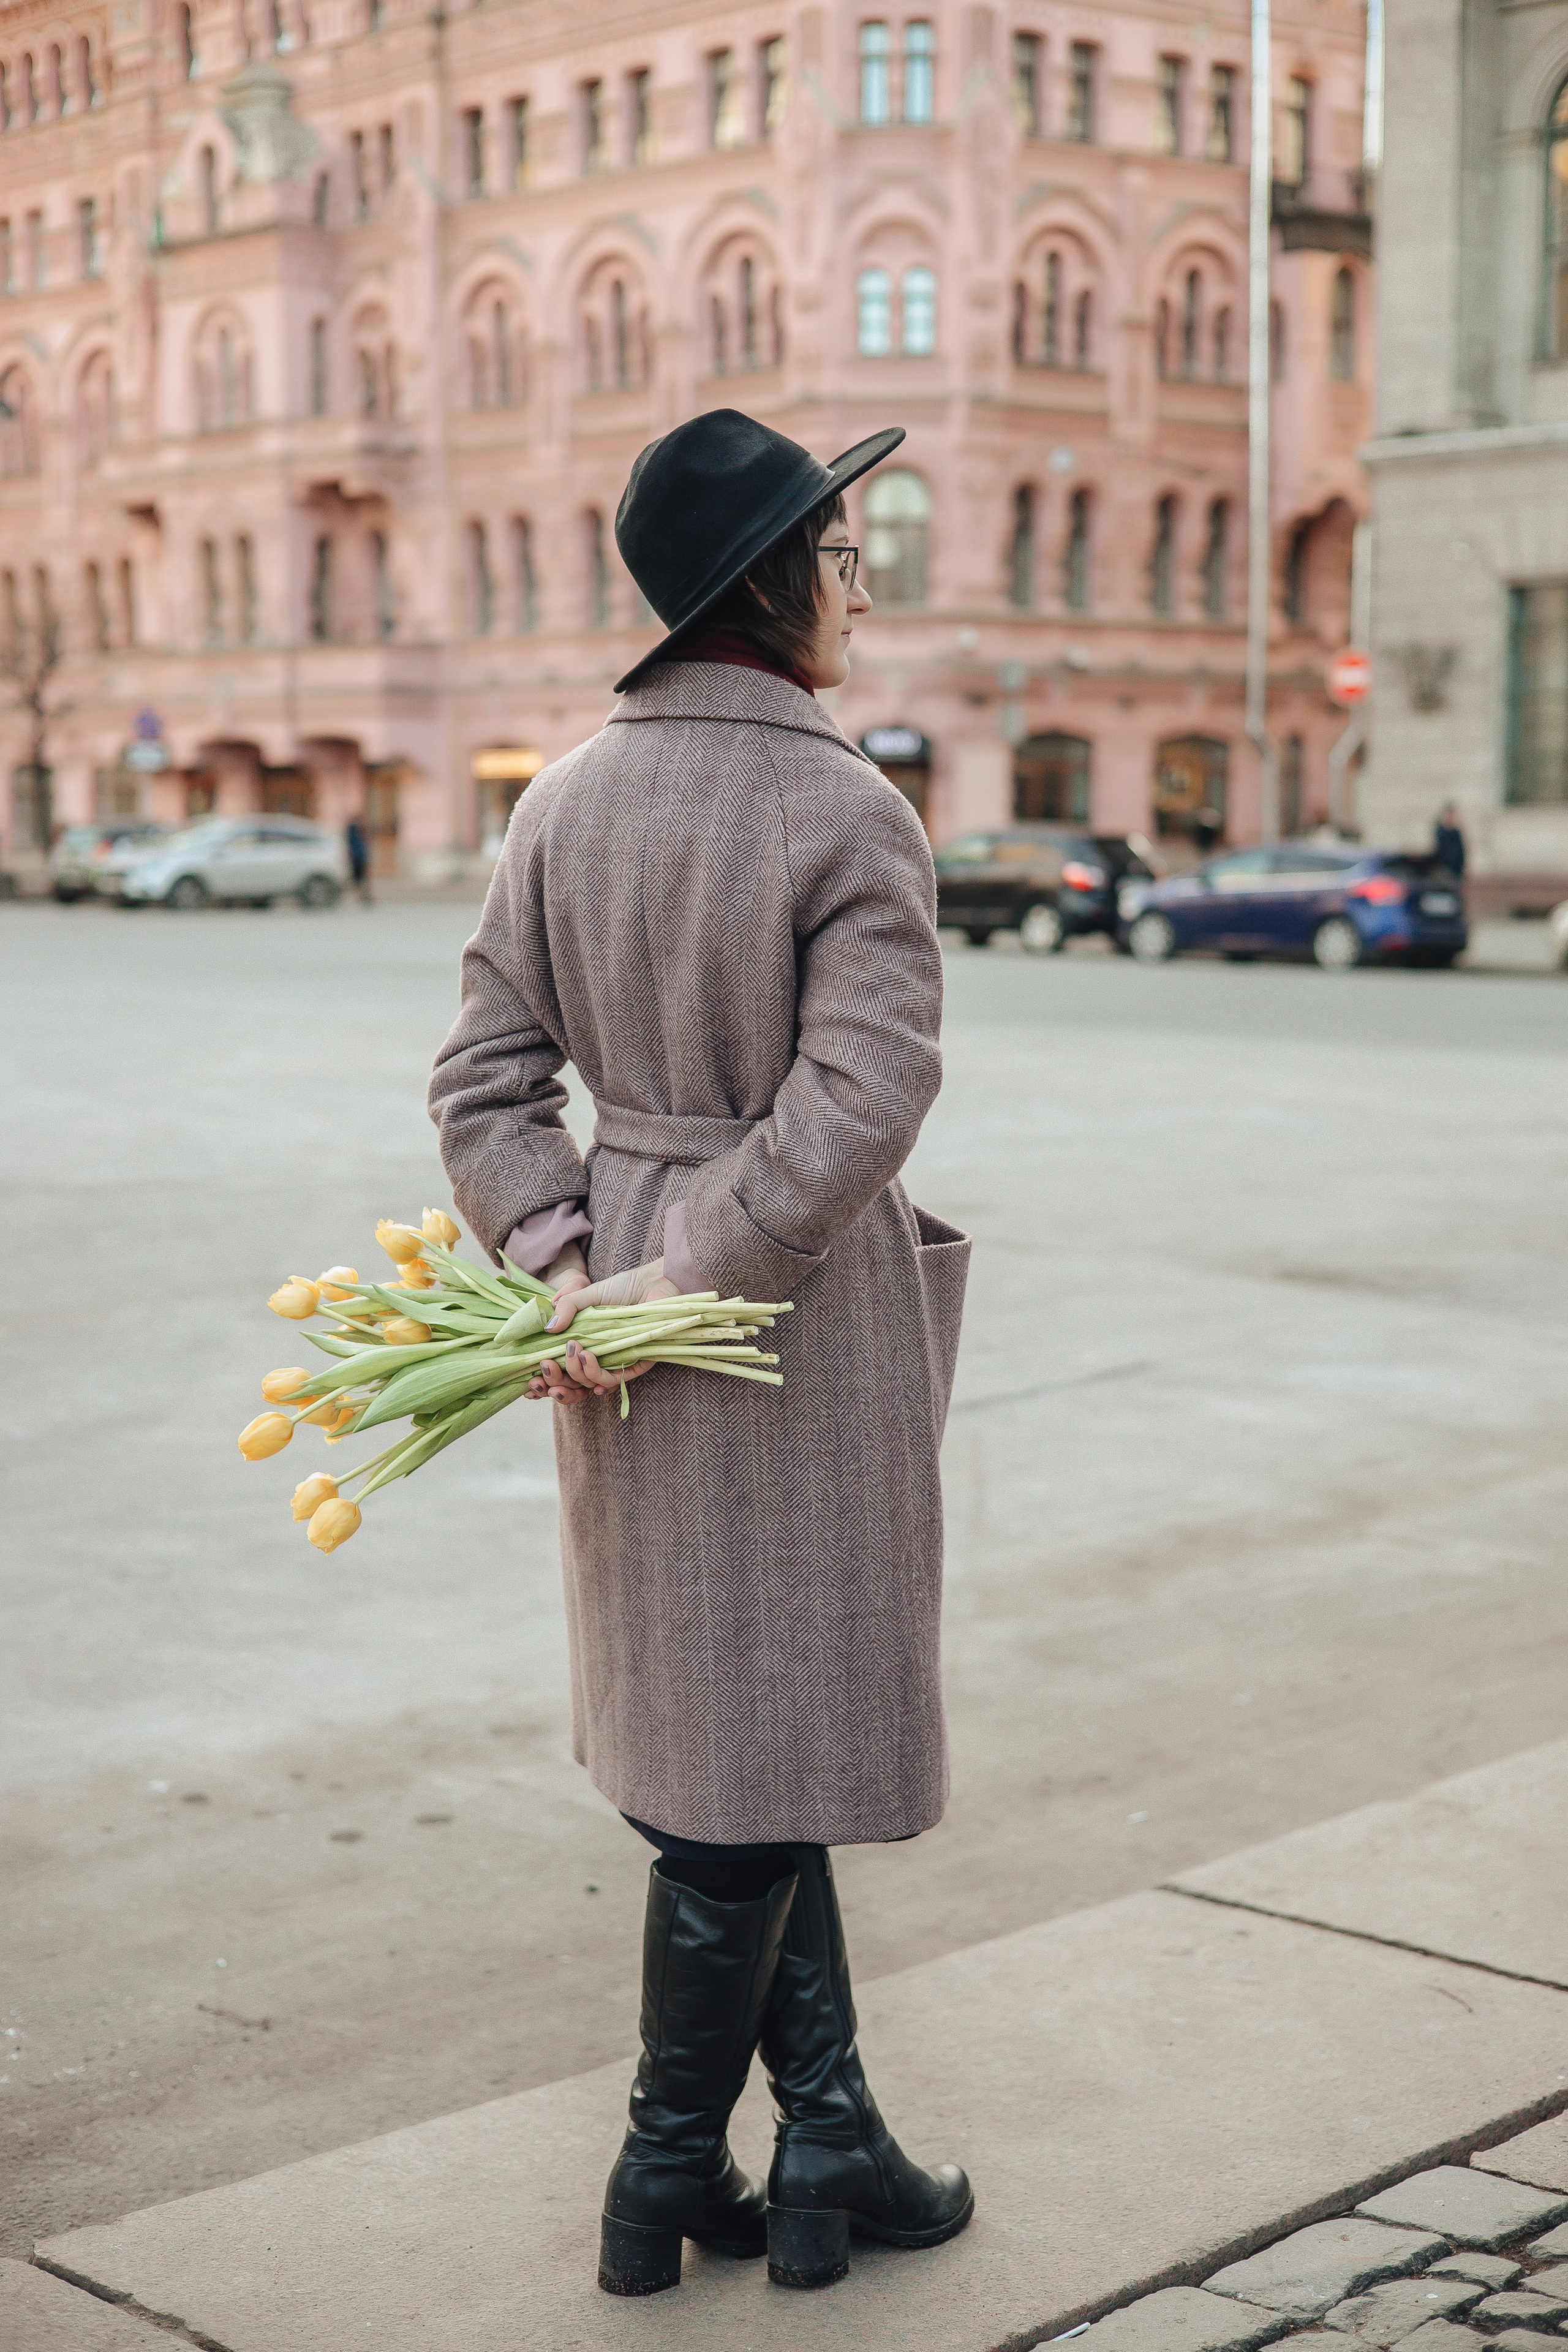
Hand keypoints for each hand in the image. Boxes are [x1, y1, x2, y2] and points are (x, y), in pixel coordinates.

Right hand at [526, 1254, 676, 1405]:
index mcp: (581, 1346)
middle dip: (555, 1382)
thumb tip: (548, 1328)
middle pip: (571, 1385)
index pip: (559, 1373)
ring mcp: (614, 1363)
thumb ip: (567, 1308)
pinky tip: (589, 1362)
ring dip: (577, 1373)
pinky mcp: (635, 1363)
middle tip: (547, 1366)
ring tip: (576, 1352)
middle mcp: (596, 1359)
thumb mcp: (586, 1295)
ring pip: (589, 1385)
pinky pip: (614, 1382)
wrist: (653, 1282)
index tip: (529, 1382)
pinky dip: (599, 1377)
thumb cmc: (621, 1288)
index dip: (543, 1382)